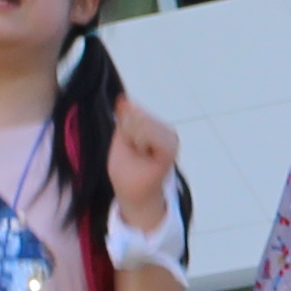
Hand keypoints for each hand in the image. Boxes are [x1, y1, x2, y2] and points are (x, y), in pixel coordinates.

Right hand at [108, 96, 180, 222]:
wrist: (141, 193)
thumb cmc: (131, 181)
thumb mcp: (119, 158)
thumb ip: (122, 127)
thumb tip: (122, 98)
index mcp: (168, 147)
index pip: (142, 128)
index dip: (131, 140)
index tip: (137, 157)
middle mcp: (171, 135)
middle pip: (138, 119)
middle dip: (129, 134)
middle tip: (135, 154)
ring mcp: (166, 128)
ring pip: (135, 114)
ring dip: (128, 131)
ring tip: (135, 149)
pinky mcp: (158, 124)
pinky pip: (134, 115)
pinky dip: (129, 128)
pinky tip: (134, 142)